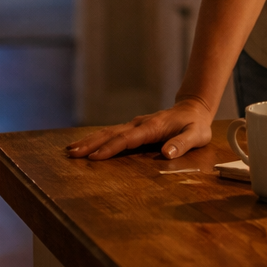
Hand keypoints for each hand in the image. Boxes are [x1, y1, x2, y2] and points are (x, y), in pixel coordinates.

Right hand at [66, 98, 214, 160]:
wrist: (193, 109)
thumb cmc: (196, 125)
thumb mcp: (196, 135)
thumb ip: (182, 144)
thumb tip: (167, 153)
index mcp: (152, 127)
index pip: (127, 139)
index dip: (110, 148)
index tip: (94, 157)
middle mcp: (139, 124)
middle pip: (111, 134)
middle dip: (90, 144)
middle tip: (71, 153)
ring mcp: (135, 125)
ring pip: (108, 132)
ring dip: (89, 141)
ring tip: (70, 150)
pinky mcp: (133, 129)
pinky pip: (112, 134)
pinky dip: (97, 139)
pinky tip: (85, 145)